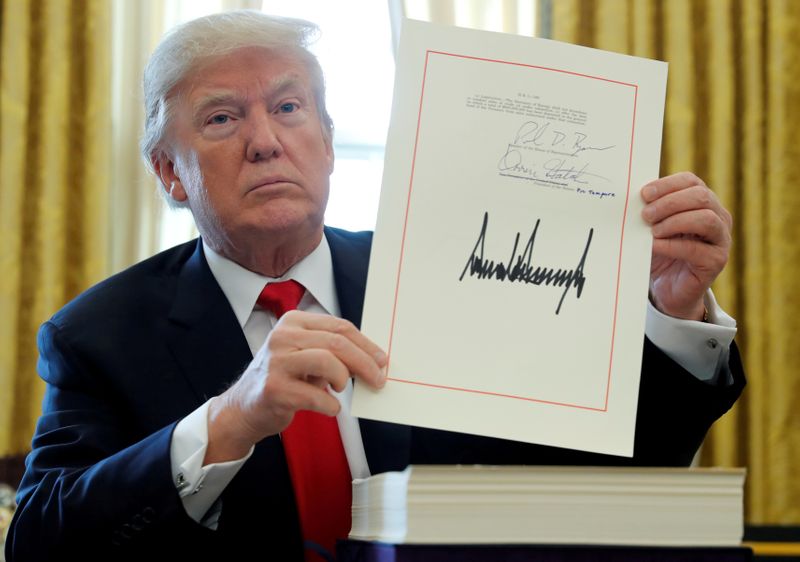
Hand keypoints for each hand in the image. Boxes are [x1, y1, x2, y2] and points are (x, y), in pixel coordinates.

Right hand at [204, 311, 386, 462]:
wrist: (245, 407)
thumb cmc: (283, 378)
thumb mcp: (304, 354)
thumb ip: (332, 350)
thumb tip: (372, 359)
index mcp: (293, 322)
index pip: (339, 327)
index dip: (366, 344)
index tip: (382, 360)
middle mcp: (282, 337)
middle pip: (337, 343)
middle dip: (364, 362)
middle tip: (378, 379)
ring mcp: (276, 362)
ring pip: (328, 362)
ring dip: (344, 379)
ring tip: (341, 388)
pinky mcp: (274, 389)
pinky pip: (316, 396)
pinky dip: (330, 404)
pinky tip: (329, 406)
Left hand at [641, 172, 731, 319]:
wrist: (668, 287)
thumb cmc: (661, 252)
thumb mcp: (654, 227)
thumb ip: (651, 211)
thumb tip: (633, 198)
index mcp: (703, 202)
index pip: (691, 182)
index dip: (668, 185)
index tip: (644, 194)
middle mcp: (718, 217)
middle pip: (701, 196)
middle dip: (670, 203)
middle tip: (645, 215)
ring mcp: (721, 239)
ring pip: (706, 219)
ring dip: (675, 222)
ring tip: (653, 231)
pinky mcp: (717, 261)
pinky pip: (697, 249)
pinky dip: (672, 245)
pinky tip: (655, 246)